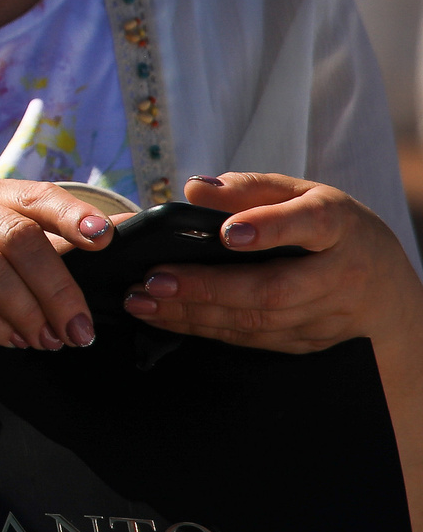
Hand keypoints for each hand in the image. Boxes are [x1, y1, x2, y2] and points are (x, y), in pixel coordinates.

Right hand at [0, 179, 114, 349]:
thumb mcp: (3, 230)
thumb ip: (56, 235)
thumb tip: (126, 233)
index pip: (37, 196)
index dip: (72, 215)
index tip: (104, 238)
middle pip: (18, 239)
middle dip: (55, 289)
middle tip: (79, 330)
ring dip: (25, 310)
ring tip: (47, 340)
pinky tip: (12, 340)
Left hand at [121, 173, 422, 353]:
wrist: (387, 292)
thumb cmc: (332, 230)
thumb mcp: (301, 194)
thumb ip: (249, 188)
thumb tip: (193, 189)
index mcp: (337, 225)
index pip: (309, 224)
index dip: (269, 228)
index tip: (228, 233)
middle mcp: (337, 274)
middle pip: (274, 287)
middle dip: (209, 287)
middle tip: (154, 280)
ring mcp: (325, 315)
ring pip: (259, 320)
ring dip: (195, 313)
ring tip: (143, 300)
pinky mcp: (308, 342)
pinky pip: (254, 339)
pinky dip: (207, 329)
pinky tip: (167, 318)